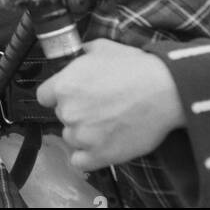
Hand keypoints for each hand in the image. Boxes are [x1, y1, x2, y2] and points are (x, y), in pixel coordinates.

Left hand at [35, 39, 183, 170]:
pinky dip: (88, 156)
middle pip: (61, 115)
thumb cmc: (136, 68)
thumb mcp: (103, 48)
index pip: (44, 96)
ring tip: (107, 123)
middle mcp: (69, 112)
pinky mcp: (100, 155)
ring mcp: (83, 136)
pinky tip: (101, 145)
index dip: (58, 94)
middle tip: (99, 106)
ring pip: (71, 138)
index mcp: (64, 85)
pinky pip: (80, 161)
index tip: (72, 95)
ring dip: (84, 134)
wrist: (165, 91)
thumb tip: (80, 53)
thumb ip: (83, 53)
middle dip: (76, 111)